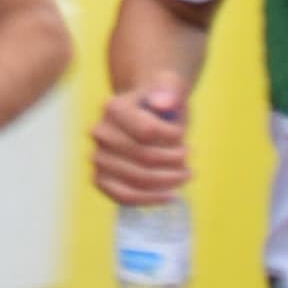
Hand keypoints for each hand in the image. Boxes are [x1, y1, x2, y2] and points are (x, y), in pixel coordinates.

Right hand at [90, 78, 191, 205]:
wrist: (146, 114)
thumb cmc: (161, 102)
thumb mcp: (170, 87)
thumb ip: (169, 90)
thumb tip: (165, 102)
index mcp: (113, 107)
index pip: (147, 131)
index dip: (172, 136)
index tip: (182, 133)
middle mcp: (100, 132)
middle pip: (144, 157)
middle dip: (173, 161)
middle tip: (189, 158)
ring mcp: (97, 157)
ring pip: (136, 179)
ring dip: (167, 181)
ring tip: (186, 175)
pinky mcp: (100, 179)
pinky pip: (124, 196)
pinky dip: (150, 199)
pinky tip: (170, 195)